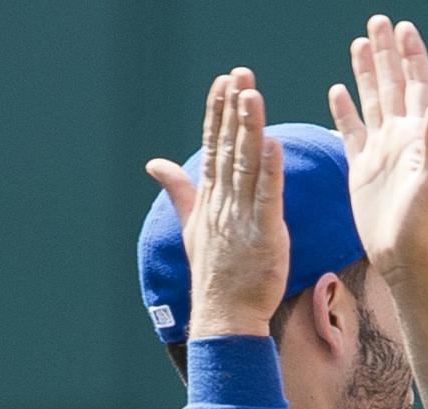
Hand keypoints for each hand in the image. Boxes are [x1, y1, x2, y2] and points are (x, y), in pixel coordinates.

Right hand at [150, 68, 288, 340]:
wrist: (225, 316)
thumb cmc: (215, 273)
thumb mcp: (191, 226)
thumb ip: (178, 191)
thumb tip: (155, 163)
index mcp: (209, 199)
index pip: (212, 146)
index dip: (217, 112)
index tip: (223, 81)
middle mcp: (222, 204)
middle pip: (228, 148)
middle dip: (233, 109)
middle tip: (240, 74)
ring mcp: (241, 219)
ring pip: (246, 166)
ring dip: (249, 129)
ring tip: (253, 95)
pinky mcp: (263, 236)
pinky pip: (266, 199)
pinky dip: (270, 172)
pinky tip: (273, 145)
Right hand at [328, 14, 427, 273]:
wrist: (404, 259)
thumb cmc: (424, 227)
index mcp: (419, 136)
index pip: (418, 85)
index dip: (412, 56)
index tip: (404, 28)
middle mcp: (401, 137)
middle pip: (393, 83)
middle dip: (386, 52)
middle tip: (378, 21)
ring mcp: (381, 151)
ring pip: (372, 100)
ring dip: (365, 72)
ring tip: (359, 42)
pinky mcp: (362, 168)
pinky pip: (351, 131)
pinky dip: (344, 110)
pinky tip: (337, 90)